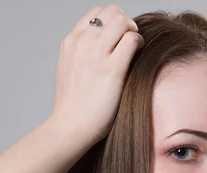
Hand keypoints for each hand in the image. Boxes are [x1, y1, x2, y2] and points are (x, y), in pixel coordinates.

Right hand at [50, 4, 144, 145]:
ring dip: (133, 30)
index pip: (95, 13)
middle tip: (129, 40)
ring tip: (134, 47)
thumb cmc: (72, 106)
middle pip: (111, 11)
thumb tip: (96, 49)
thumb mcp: (67, 70)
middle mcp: (82, 42)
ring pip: (122, 20)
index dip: (111, 21)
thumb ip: (79, 55)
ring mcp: (96, 54)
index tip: (116, 37)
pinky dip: (138, 43)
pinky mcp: (112, 68)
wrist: (70, 126)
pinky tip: (138, 56)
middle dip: (124, 22)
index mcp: (71, 42)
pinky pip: (131, 40)